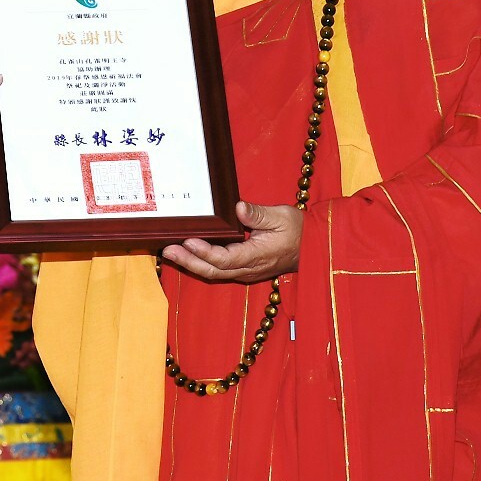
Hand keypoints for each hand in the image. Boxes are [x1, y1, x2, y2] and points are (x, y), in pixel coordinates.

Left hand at [160, 202, 302, 282]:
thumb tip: (238, 208)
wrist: (313, 248)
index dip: (204, 252)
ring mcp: (244, 272)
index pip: (224, 258)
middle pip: (212, 270)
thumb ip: (258, 214)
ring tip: (169, 252)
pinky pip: (218, 270)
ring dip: (190, 264)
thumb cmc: (298, 230)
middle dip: (188, 261)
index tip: (188, 240)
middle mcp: (247, 269)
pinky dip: (200, 263)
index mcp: (257, 256)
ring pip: (213, 273)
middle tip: (166, 250)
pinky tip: (187, 254)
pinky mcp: (242, 269)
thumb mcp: (282, 216)